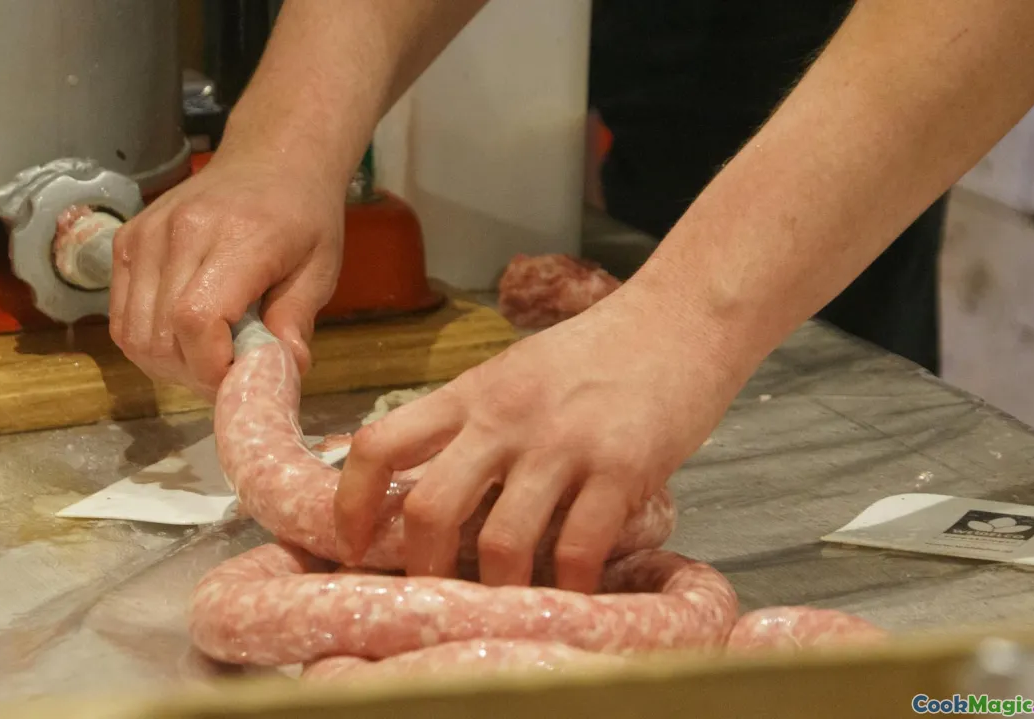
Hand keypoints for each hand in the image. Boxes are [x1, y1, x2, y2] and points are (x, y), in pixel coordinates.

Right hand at [110, 149, 344, 398]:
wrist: (270, 160)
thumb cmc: (302, 216)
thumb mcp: (320, 268)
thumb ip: (297, 320)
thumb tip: (282, 372)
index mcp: (236, 237)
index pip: (196, 319)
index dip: (211, 367)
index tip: (238, 380)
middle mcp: (179, 232)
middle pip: (161, 335)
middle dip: (193, 373)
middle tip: (228, 374)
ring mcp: (146, 235)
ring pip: (133, 333)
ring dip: (168, 363)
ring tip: (207, 356)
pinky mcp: (127, 241)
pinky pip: (121, 316)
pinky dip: (148, 340)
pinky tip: (184, 337)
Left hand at [334, 284, 743, 592]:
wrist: (682, 317)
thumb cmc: (597, 352)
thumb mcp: (515, 373)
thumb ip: (474, 423)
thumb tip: (428, 487)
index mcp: (471, 393)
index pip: (382, 442)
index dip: (351, 501)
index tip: (351, 543)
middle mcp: (505, 418)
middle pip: (431, 506)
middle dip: (422, 566)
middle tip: (433, 596)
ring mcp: (563, 443)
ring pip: (502, 541)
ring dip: (498, 590)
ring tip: (507, 606)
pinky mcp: (622, 467)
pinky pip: (579, 548)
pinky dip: (570, 586)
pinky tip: (573, 593)